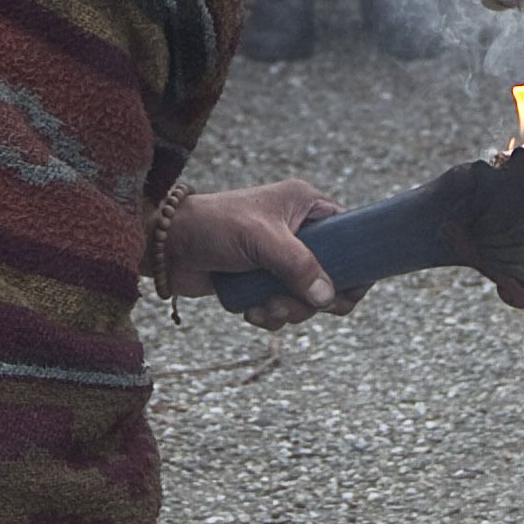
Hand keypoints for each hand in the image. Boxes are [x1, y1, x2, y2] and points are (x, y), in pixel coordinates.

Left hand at [163, 179, 339, 311]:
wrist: (166, 247)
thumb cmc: (214, 226)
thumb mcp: (261, 240)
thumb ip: (298, 266)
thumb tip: (328, 298)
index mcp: (306, 207)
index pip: (350, 234)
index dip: (357, 265)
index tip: (349, 292)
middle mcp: (298, 233)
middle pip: (332, 276)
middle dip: (314, 299)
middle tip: (296, 305)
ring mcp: (279, 260)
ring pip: (307, 298)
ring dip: (289, 311)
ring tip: (263, 306)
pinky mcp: (261, 282)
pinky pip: (282, 308)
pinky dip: (270, 316)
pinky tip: (250, 311)